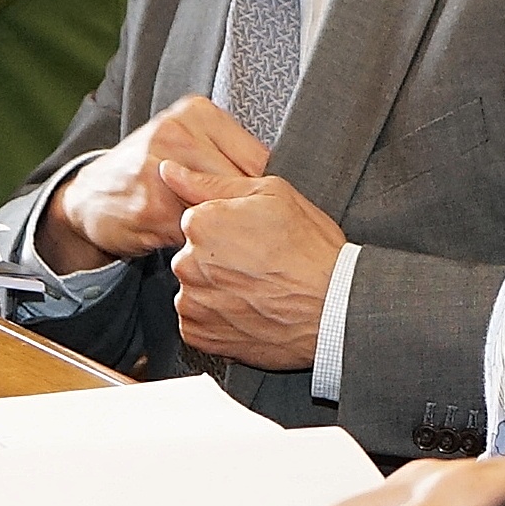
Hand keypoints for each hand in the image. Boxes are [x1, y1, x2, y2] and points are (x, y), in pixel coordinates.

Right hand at [42, 96, 266, 269]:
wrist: (90, 197)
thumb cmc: (148, 172)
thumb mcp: (187, 145)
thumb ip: (230, 157)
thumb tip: (284, 187)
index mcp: (197, 113)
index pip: (257, 157)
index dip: (269, 193)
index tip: (272, 215)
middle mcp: (178, 132)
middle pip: (242, 183)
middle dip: (251, 215)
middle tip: (257, 236)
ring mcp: (162, 167)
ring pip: (221, 209)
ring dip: (230, 232)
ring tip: (233, 244)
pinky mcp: (152, 205)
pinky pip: (197, 231)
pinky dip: (205, 245)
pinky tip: (204, 249)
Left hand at [169, 169, 342, 368]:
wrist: (334, 309)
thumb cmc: (312, 252)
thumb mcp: (272, 195)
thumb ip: (212, 182)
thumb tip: (170, 170)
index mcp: (201, 223)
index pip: (195, 219)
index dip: (227, 228)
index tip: (254, 239)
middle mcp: (188, 263)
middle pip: (193, 255)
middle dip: (219, 259)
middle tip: (259, 265)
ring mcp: (192, 302)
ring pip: (194, 288)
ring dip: (217, 289)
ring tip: (257, 290)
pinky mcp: (199, 335)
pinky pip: (197, 321)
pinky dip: (217, 318)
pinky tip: (248, 310)